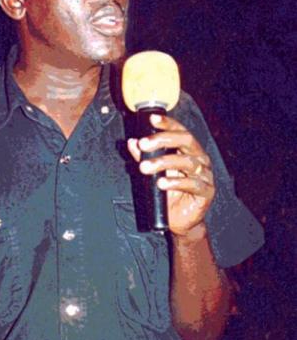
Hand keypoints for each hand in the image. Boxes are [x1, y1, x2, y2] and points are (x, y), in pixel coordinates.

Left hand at [127, 114, 214, 237]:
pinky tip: (161, 184)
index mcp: (189, 150)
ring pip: (187, 162)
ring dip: (163, 163)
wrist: (180, 220)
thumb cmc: (168, 192)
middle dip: (163, 140)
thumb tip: (132, 142)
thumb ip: (144, 156)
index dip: (168, 123)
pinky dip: (175, 182)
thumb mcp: (153, 172)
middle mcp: (200, 158)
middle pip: (186, 141)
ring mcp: (205, 175)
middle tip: (144, 144)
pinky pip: (192, 184)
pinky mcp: (207, 191)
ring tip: (145, 168)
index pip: (180, 131)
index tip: (152, 119)